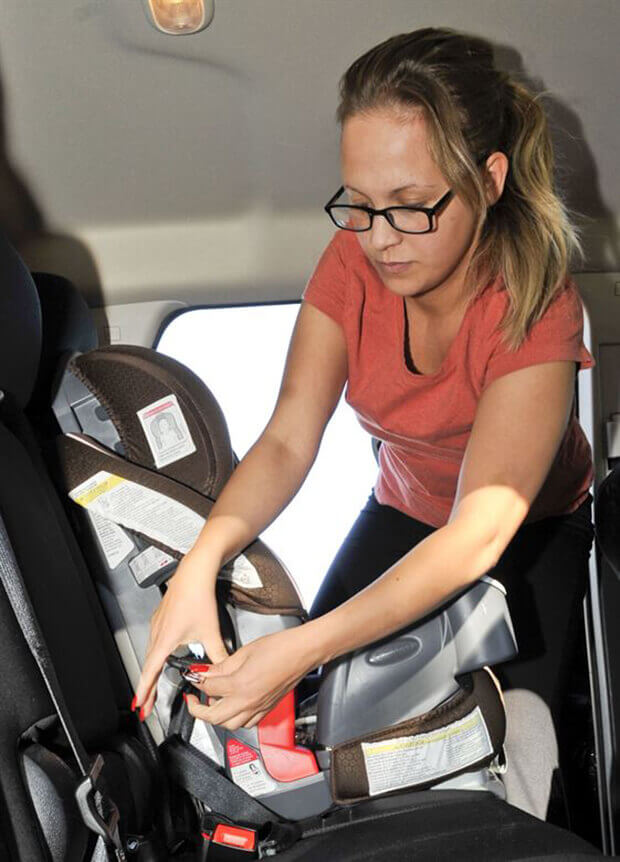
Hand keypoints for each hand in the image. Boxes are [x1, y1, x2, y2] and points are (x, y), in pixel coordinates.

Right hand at [133, 550, 228, 718]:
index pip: (151, 672)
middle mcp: (157, 633)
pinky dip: (155, 657)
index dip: (145, 692)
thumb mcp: (211, 631)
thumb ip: (218, 654)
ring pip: (150, 654)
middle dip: (147, 688)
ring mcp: (157, 625)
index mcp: (165, 640)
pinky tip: (162, 660)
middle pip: (148, 667)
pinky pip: (154, 643)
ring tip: (152, 688)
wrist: (194, 573)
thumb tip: (224, 669)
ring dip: (151, 673)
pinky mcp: (160, 618)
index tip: (141, 706)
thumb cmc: (198, 596)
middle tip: (146, 705)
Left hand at [184, 626, 316, 729]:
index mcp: (240, 685)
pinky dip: (235, 719)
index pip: (208, 689)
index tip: (193, 676)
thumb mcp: (244, 652)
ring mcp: (259, 708)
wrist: (303, 652)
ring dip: (217, 718)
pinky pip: (247, 723)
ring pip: (230, 725)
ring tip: (213, 703)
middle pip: (214, 717)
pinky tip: (234, 707)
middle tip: (193, 700)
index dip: (197, 681)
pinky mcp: (267, 709)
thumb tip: (206, 672)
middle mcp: (248, 701)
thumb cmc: (280, 647)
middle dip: (199, 710)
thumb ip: (222, 666)